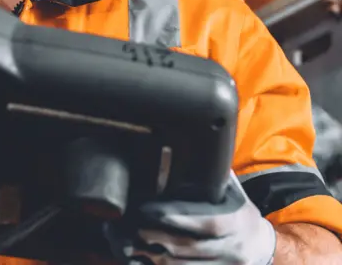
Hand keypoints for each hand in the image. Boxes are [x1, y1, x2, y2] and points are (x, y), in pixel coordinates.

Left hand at [105, 171, 275, 263]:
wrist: (264, 245)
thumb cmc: (240, 212)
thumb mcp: (234, 193)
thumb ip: (214, 177)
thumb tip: (190, 148)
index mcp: (237, 222)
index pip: (207, 223)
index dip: (179, 220)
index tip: (154, 212)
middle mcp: (235, 247)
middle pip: (193, 248)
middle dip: (162, 240)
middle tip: (137, 230)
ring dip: (161, 259)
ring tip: (138, 247)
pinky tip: (152, 262)